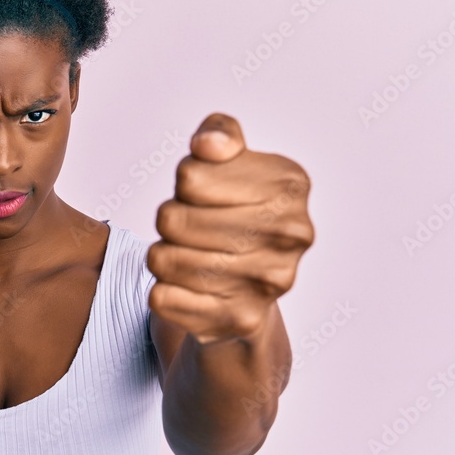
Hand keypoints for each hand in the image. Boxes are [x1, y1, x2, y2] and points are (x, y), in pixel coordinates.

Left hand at [147, 113, 313, 343]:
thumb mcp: (227, 161)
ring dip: (162, 255)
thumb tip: (208, 146)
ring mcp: (271, 281)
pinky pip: (164, 298)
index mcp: (290, 185)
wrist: (250, 285)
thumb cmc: (231, 211)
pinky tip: (187, 287)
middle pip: (172, 219)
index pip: (188, 177)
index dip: (183, 183)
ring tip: (185, 253)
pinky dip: (163, 290)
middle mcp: (292, 234)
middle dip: (169, 220)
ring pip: (164, 259)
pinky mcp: (243, 320)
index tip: (201, 192)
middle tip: (186, 226)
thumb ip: (218, 134)